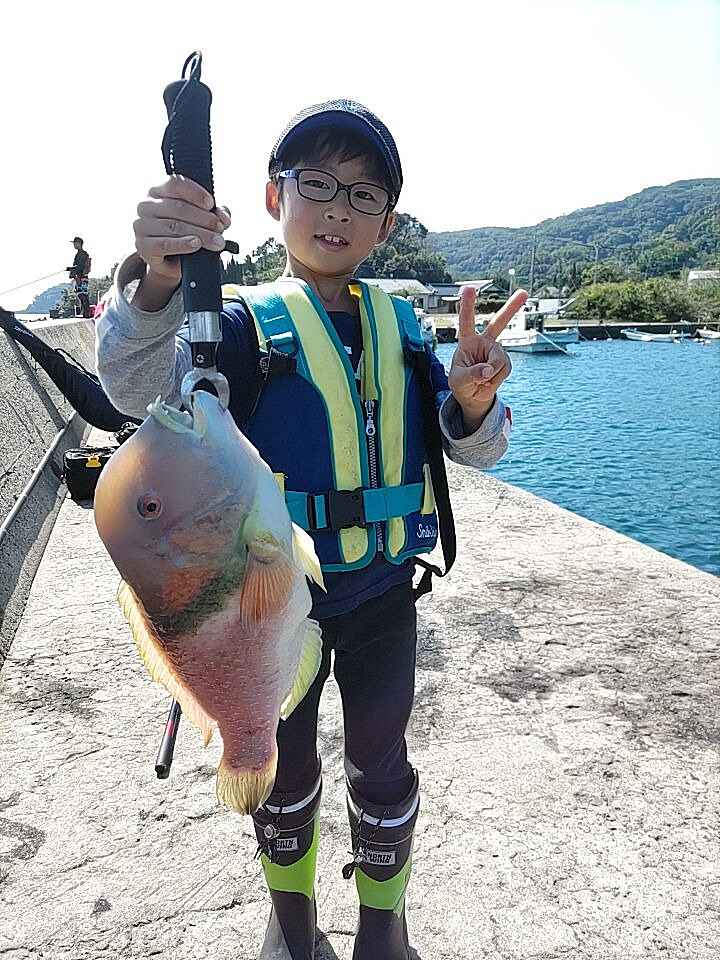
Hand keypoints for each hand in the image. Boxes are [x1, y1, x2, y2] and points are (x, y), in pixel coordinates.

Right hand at [133, 175, 231, 288]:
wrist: (172, 262)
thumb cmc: (186, 233)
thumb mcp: (202, 219)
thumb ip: (215, 214)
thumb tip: (224, 217)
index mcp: (158, 190)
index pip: (174, 183)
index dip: (195, 193)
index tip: (211, 204)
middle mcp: (145, 205)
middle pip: (177, 207)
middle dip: (203, 219)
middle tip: (220, 229)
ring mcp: (141, 225)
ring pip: (174, 226)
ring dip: (200, 234)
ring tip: (217, 241)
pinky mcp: (142, 246)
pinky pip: (164, 244)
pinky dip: (182, 244)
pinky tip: (196, 244)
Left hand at [448, 286, 527, 431]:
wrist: (473, 397)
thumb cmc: (461, 384)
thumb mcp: (459, 381)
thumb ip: (471, 374)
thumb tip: (488, 369)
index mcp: (467, 342)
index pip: (466, 321)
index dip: (467, 305)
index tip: (469, 288)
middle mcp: (484, 343)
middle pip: (499, 323)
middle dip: (512, 308)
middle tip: (524, 293)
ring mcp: (496, 352)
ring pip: (499, 360)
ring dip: (490, 375)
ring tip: (480, 382)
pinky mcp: (504, 362)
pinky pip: (504, 371)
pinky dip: (495, 380)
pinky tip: (488, 382)